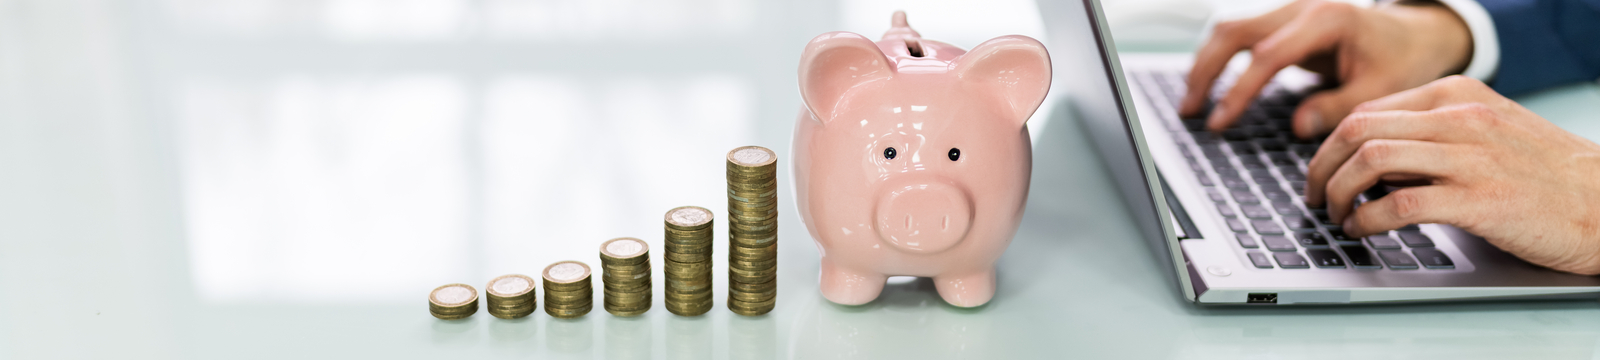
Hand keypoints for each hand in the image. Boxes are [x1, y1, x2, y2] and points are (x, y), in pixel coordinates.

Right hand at [1180, 0, 1472, 137]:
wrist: (1415, 34)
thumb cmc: (1402, 60)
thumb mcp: (1381, 90)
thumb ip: (1339, 108)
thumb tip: (1297, 125)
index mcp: (1327, 20)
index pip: (1267, 55)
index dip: (1239, 91)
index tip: (1220, 122)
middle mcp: (1300, 8)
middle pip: (1233, 31)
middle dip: (1205, 72)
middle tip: (1191, 111)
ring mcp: (1288, 12)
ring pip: (1228, 29)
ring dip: (1205, 64)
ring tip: (1192, 104)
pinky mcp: (1282, 23)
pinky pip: (1239, 36)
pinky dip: (1218, 60)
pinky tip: (1210, 87)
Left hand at [1305, 76, 1599, 274]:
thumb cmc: (1544, 175)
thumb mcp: (1484, 134)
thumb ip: (1429, 137)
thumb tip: (1368, 161)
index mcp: (1457, 95)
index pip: (1366, 110)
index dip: (1329, 145)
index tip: (1320, 171)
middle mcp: (1460, 117)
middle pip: (1358, 130)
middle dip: (1321, 167)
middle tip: (1313, 196)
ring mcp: (1471, 156)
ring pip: (1371, 160)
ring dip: (1338, 192)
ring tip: (1334, 215)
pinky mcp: (1480, 198)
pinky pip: (1401, 203)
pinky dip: (1368, 219)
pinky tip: (1363, 231)